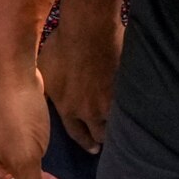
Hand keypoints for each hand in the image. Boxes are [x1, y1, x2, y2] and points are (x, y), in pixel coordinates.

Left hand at [41, 2, 122, 153]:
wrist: (88, 31)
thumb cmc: (61, 47)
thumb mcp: (44, 72)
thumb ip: (49, 91)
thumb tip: (46, 98)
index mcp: (68, 109)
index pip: (78, 134)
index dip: (86, 142)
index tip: (93, 147)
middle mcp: (90, 111)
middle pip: (100, 134)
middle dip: (103, 137)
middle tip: (108, 138)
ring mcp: (110, 101)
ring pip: (117, 123)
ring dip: (119, 125)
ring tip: (124, 126)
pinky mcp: (125, 89)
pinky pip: (130, 105)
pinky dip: (130, 108)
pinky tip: (134, 108)